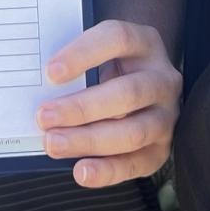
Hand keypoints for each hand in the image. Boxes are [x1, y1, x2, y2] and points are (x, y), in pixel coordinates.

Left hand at [38, 19, 180, 186]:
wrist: (142, 93)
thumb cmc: (110, 69)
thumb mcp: (99, 56)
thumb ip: (78, 67)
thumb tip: (42, 88)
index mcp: (145, 43)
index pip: (118, 39)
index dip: (84, 54)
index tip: (51, 72)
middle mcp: (163, 79)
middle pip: (127, 92)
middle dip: (81, 108)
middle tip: (45, 117)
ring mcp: (167, 115)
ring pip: (133, 131)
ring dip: (89, 141)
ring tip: (54, 144)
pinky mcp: (162, 148)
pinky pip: (137, 163)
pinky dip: (107, 171)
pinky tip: (81, 171)